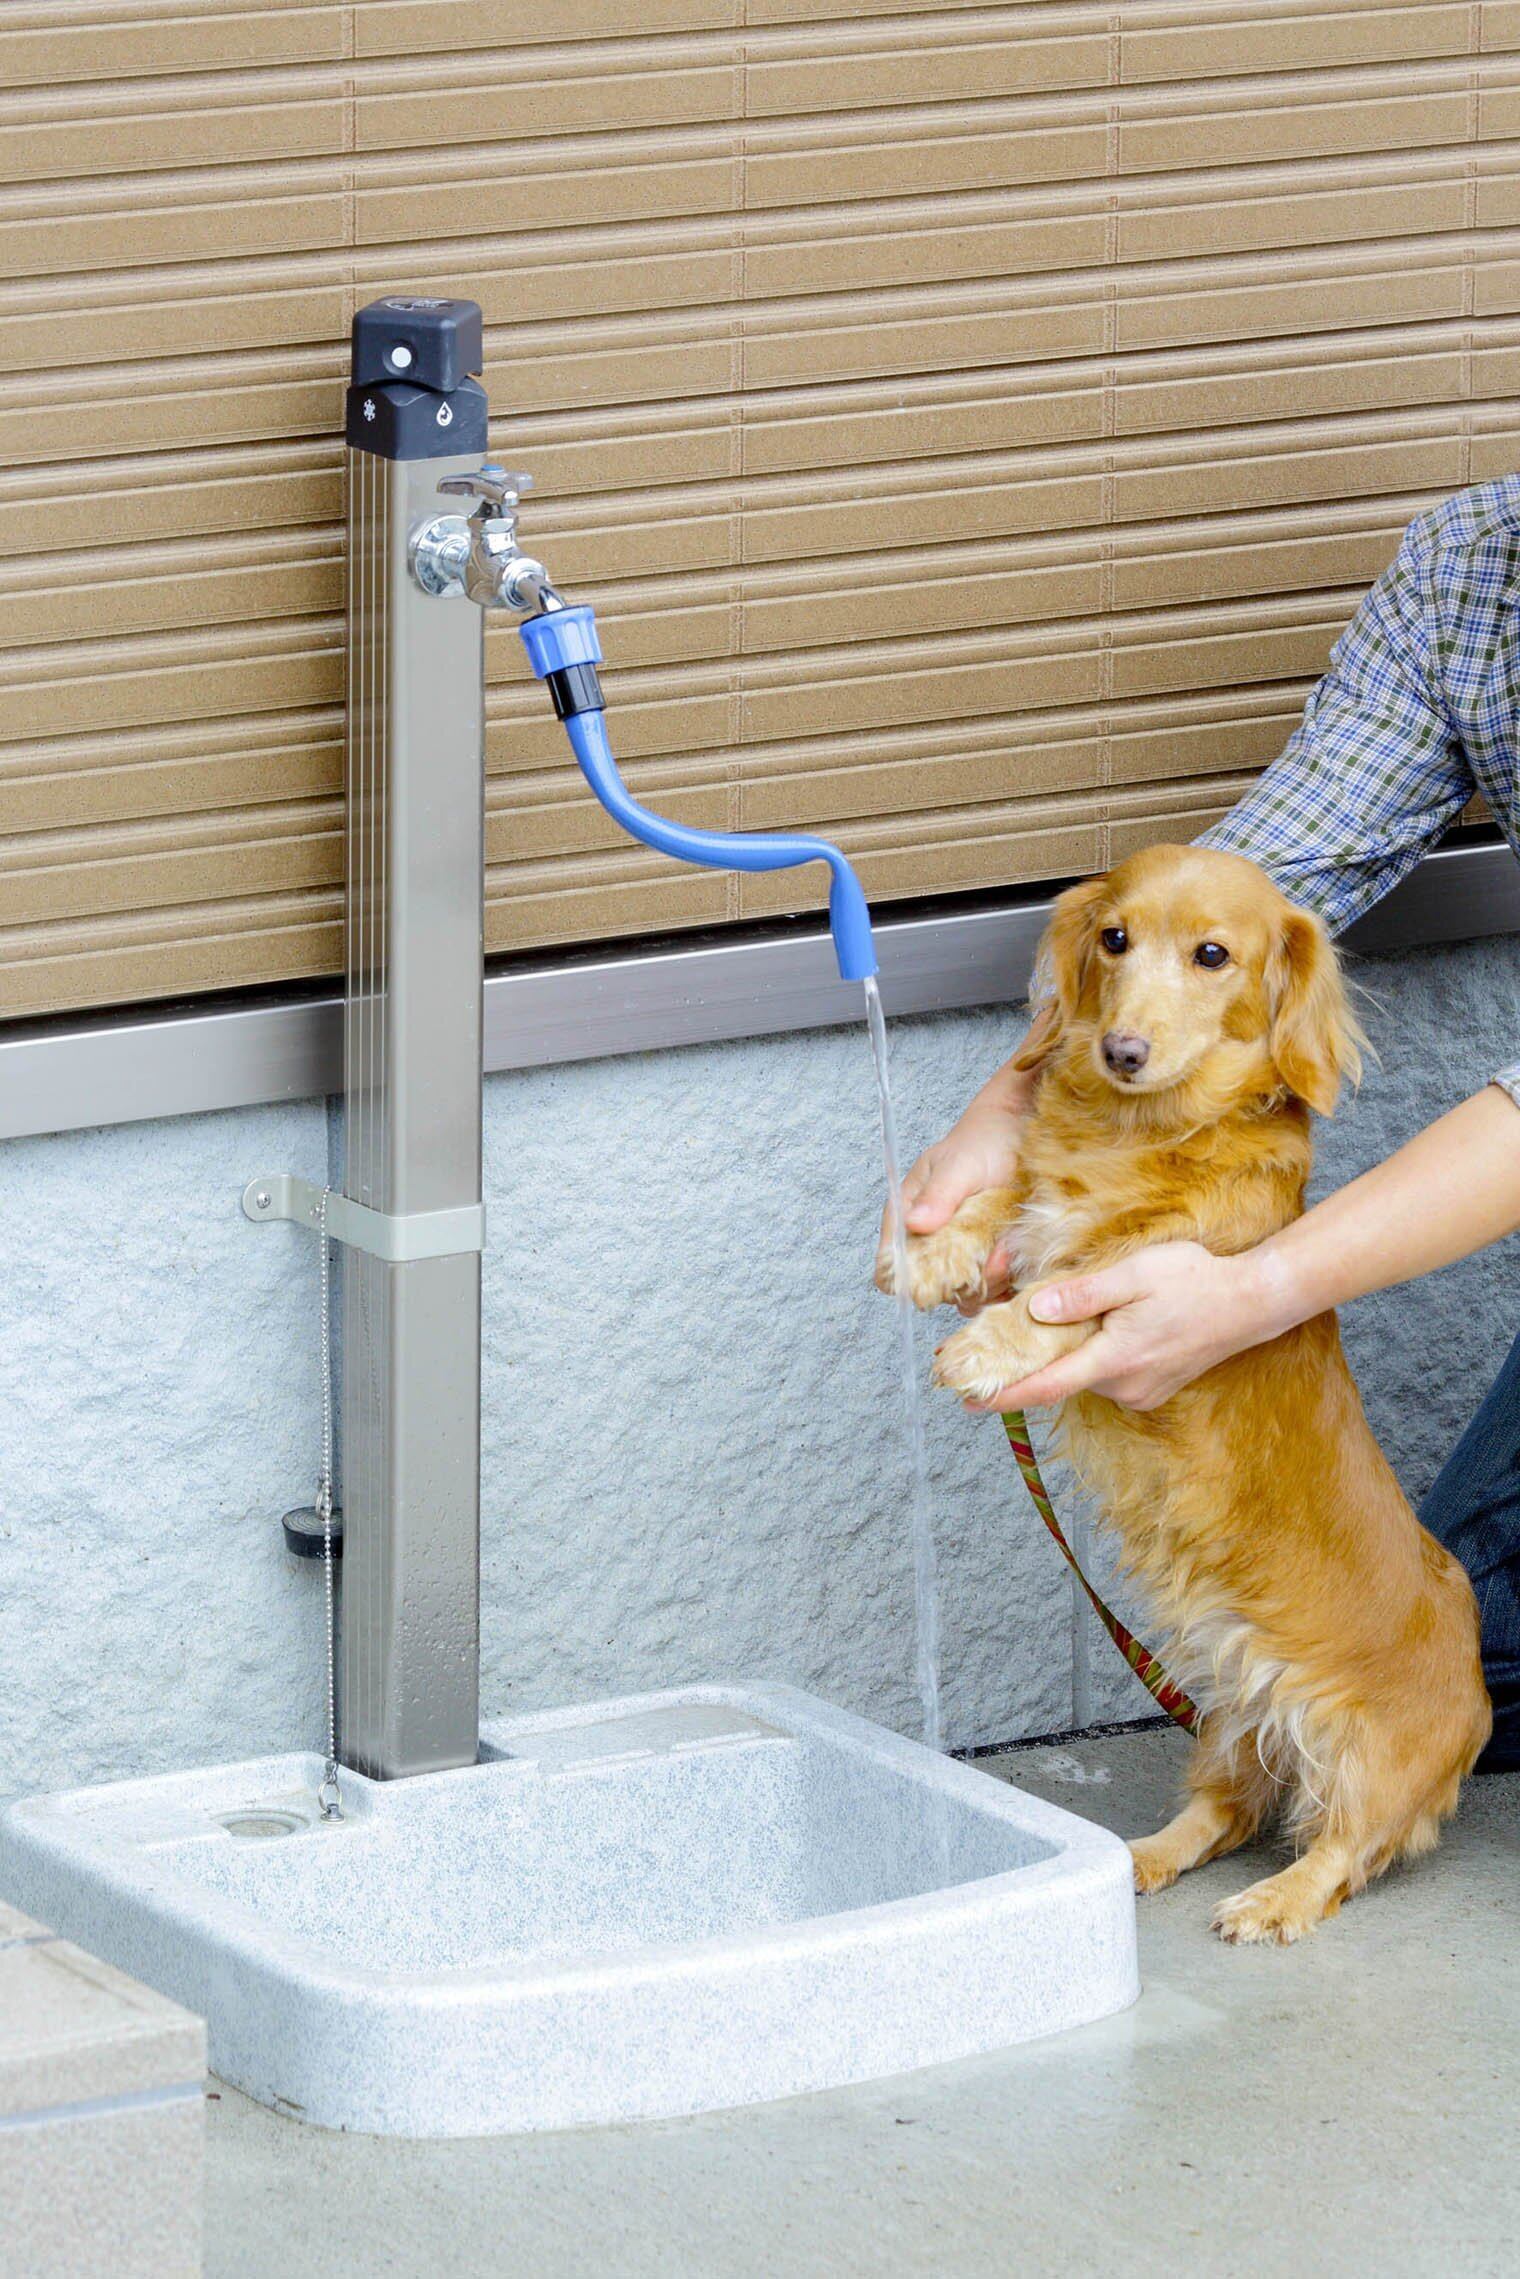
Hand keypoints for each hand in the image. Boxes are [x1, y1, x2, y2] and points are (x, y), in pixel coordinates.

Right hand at [880, 1105, 1026, 1309]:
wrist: (1023, 1134)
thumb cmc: (983, 1142)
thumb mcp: (959, 1164)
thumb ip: (939, 1194)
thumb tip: (915, 1223)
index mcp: (909, 1219)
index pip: (892, 1267)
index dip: (911, 1280)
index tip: (944, 1272)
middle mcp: (932, 1244)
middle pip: (935, 1290)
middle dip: (964, 1282)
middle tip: (994, 1254)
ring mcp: (963, 1256)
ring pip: (968, 1295)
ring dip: (991, 1282)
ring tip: (1010, 1248)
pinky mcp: (992, 1262)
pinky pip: (996, 1291)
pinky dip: (1009, 1283)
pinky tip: (1019, 1259)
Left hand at [962, 1241, 1295, 1412]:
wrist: (1253, 1302)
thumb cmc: (1195, 1281)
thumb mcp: (1134, 1274)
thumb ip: (1083, 1294)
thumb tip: (1036, 1310)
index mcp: (1114, 1359)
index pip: (1046, 1385)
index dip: (1004, 1395)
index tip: (969, 1400)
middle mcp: (1125, 1385)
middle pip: (1062, 1377)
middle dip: (1028, 1363)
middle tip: (990, 1344)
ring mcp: (1142, 1390)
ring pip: (1086, 1373)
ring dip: (1066, 1355)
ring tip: (1051, 1324)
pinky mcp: (1154, 1386)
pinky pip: (1108, 1373)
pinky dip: (1091, 1356)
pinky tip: (1097, 1328)